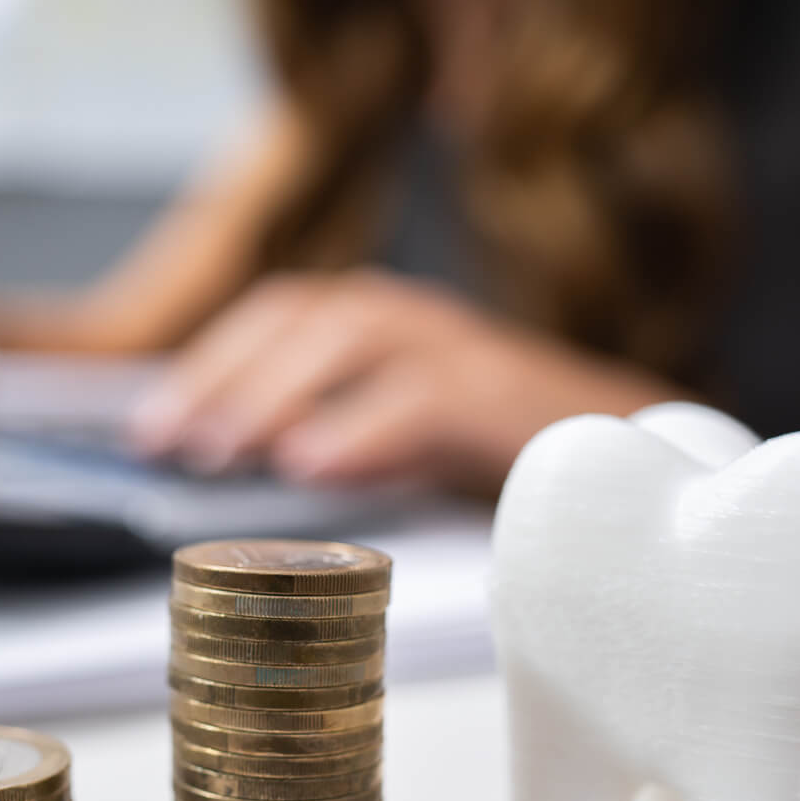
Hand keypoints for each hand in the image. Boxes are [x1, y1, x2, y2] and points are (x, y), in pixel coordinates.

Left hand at [126, 271, 664, 494]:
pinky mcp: (520, 398)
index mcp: (392, 332)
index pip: (282, 318)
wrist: (654, 468)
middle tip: (167, 445)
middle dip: (225, 375)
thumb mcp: (408, 456)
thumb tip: (236, 486)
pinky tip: (312, 466)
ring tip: (223, 453)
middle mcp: (426, 324)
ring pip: (359, 335)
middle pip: (306, 314)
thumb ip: (335, 451)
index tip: (146, 429)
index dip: (210, 362)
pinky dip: (364, 426)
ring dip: (278, 389)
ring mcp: (476, 350)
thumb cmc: (513, 471)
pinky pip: (431, 396)